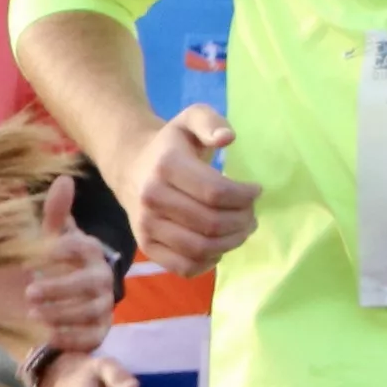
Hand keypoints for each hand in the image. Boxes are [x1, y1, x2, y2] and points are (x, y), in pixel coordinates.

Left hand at [23, 176, 111, 350]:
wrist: (50, 307)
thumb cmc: (48, 268)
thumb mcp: (47, 240)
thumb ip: (54, 214)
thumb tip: (63, 178)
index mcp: (88, 252)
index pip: (80, 248)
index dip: (58, 251)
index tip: (31, 258)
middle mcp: (100, 278)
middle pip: (89, 283)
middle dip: (60, 287)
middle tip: (29, 291)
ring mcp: (102, 307)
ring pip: (90, 311)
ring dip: (61, 313)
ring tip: (32, 313)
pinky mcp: (98, 332)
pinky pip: (90, 337)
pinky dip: (69, 337)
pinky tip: (46, 336)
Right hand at [126, 104, 251, 273]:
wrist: (130, 167)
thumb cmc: (171, 145)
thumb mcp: (190, 120)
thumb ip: (210, 122)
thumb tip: (227, 138)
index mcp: (165, 166)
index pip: (215, 192)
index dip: (245, 196)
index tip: (256, 191)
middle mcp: (152, 199)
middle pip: (211, 223)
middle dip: (242, 221)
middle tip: (251, 213)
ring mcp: (146, 226)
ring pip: (200, 247)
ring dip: (231, 242)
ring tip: (241, 229)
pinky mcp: (146, 246)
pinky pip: (183, 267)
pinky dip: (208, 262)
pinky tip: (218, 246)